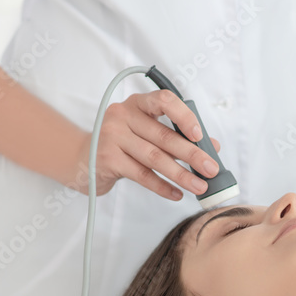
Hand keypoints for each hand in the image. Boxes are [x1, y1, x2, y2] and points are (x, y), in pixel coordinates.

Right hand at [82, 89, 221, 198]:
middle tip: (212, 170)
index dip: (184, 117)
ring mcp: (112, 137)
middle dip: (192, 155)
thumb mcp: (147, 133)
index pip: (164, 100)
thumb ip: (177, 136)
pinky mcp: (107, 159)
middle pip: (164, 136)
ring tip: (199, 186)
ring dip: (181, 175)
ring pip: (155, 158)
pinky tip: (176, 194)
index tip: (199, 136)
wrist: (83, 160)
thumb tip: (212, 147)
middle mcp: (122, 116)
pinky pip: (142, 175)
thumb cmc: (122, 144)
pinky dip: (162, 186)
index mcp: (137, 104)